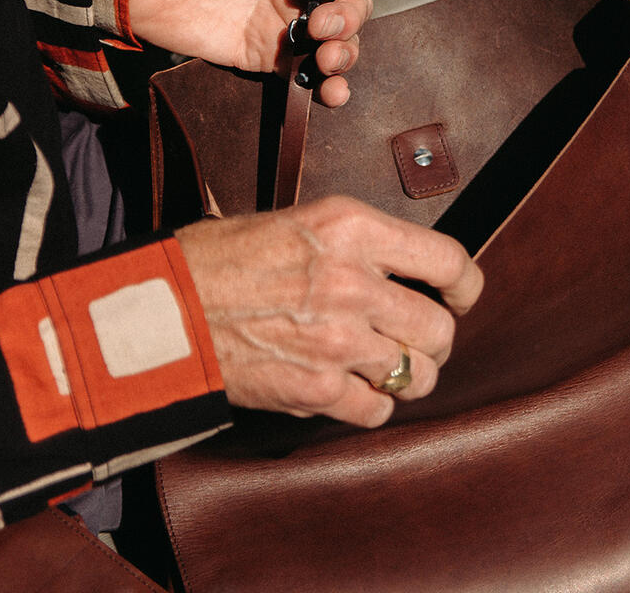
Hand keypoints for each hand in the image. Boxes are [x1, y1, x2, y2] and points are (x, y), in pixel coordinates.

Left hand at [129, 0, 386, 106]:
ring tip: (325, 55)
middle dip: (349, 13)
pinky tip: (332, 93)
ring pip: (343, 38)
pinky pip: (311, 73)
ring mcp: (288, 21)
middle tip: (316, 22)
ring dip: (347, 48)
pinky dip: (331, 85)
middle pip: (357, 0)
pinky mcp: (269, 56)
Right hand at [176, 197, 483, 426]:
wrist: (164, 307)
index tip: (462, 292)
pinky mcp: (316, 391)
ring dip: (408, 373)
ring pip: (418, 374)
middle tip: (415, 335)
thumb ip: (354, 242)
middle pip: (440, 327)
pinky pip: (377, 410)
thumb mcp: (295, 220)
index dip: (465, 283)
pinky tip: (351, 387)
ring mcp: (338, 341)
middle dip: (434, 336)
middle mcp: (355, 282)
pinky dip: (371, 404)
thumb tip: (400, 264)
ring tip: (385, 364)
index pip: (447, 259)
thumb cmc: (219, 257)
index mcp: (351, 227)